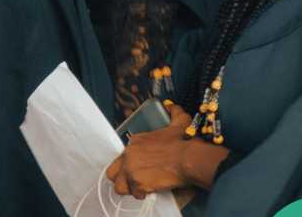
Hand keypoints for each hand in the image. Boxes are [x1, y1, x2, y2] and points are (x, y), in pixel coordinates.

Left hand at [107, 104, 228, 195]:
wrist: (188, 158)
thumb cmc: (183, 143)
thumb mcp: (179, 123)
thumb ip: (175, 113)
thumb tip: (173, 106)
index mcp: (135, 142)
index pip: (122, 156)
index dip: (130, 164)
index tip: (140, 168)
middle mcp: (129, 155)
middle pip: (113, 172)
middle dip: (122, 178)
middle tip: (134, 181)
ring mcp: (131, 169)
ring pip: (119, 186)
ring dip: (130, 188)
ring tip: (141, 188)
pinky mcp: (137, 182)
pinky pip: (135, 194)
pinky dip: (142, 194)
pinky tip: (150, 191)